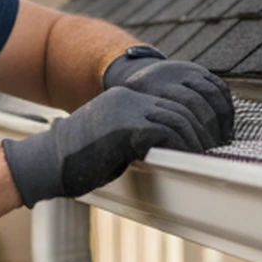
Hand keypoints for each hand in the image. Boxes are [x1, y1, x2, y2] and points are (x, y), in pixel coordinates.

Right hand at [1, 86, 208, 206]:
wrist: (46, 163)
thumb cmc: (76, 161)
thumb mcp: (112, 142)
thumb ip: (137, 137)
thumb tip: (167, 150)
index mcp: (124, 97)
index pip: (172, 99)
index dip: (195, 118)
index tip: (207, 137)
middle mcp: (127, 98)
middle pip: (181, 105)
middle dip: (203, 127)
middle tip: (216, 147)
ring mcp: (126, 110)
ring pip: (179, 118)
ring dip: (197, 139)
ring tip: (206, 155)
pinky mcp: (126, 127)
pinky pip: (167, 133)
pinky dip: (183, 147)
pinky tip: (188, 159)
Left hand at [103, 53, 234, 144]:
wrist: (137, 75)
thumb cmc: (136, 108)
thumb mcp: (134, 116)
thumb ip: (145, 133)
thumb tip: (162, 160)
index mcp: (151, 91)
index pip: (178, 114)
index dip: (191, 135)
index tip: (198, 153)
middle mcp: (169, 77)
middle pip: (196, 103)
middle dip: (208, 128)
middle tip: (213, 147)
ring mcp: (186, 70)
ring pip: (212, 93)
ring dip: (221, 118)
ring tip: (223, 138)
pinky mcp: (198, 70)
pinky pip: (220, 87)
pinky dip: (227, 106)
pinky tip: (227, 124)